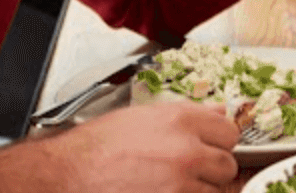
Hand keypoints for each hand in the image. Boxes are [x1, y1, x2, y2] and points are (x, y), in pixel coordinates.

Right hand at [50, 101, 238, 192]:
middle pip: (227, 164)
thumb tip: (216, 111)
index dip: (219, 140)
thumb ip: (185, 114)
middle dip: (213, 169)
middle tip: (193, 170)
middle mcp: (186, 150)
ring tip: (172, 184)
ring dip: (199, 189)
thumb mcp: (141, 116)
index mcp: (180, 121)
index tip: (211, 146)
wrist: (67, 176)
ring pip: (215, 190)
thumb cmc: (95, 147)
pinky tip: (164, 192)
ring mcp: (181, 183)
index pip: (229, 131)